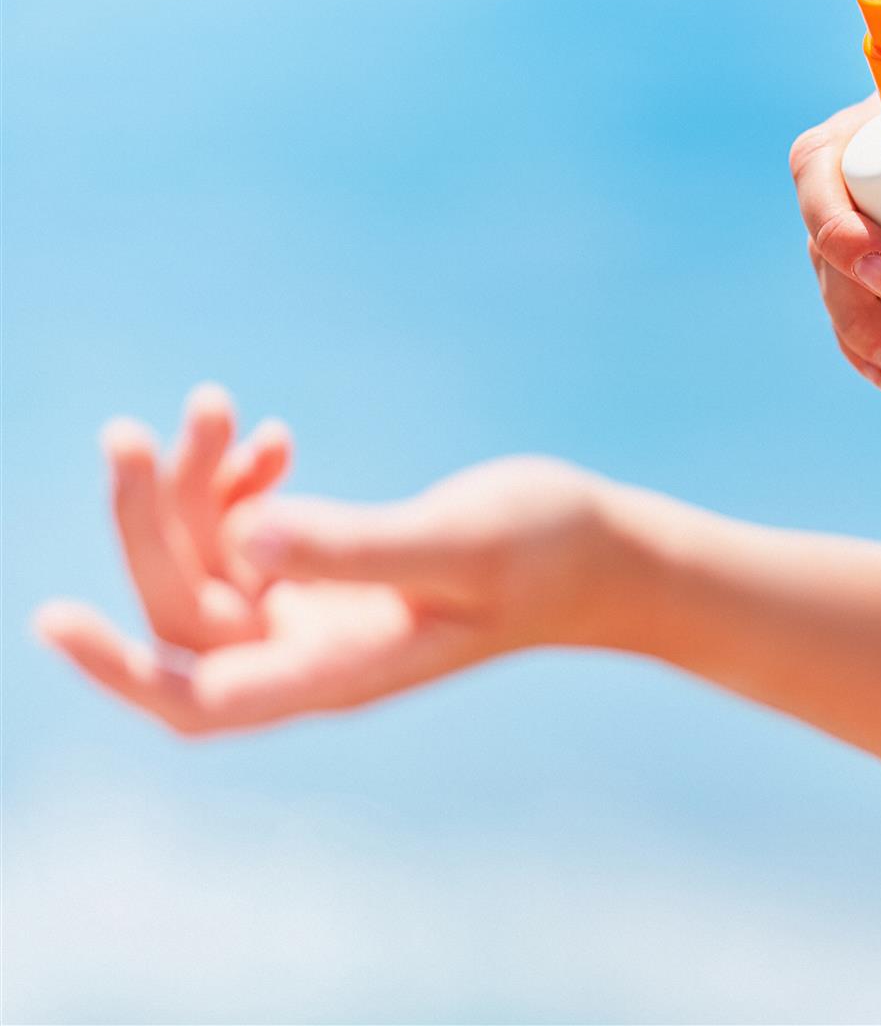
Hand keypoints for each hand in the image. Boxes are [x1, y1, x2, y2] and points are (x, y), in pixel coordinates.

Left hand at [35, 386, 617, 735]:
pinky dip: (238, 486)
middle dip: (147, 521)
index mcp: (339, 671)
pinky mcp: (327, 578)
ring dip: (191, 488)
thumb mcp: (457, 542)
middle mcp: (312, 654)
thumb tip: (250, 541)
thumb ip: (356, 546)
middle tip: (132, 432)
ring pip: (205, 563)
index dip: (120, 669)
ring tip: (212, 404)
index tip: (53, 618)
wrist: (605, 555)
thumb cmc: (549, 552)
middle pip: (182, 606)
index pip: (201, 696)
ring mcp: (315, 617)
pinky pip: (244, 538)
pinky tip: (268, 439)